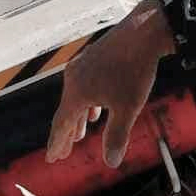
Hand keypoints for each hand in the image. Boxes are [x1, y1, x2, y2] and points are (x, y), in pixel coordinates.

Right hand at [46, 1, 174, 167]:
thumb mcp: (128, 108)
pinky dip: (87, 103)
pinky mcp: (92, 59)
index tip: (52, 158)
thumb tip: (111, 163)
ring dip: (77, 119)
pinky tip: (96, 110)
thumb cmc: (135, 71)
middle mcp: (73, 79)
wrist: (143, 32)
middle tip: (61, 154)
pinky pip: (84, 87)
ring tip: (79, 136)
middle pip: (66, 112)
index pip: (62, 124)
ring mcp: (81, 66)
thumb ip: (117, 135)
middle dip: (65, 135)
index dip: (58, 143)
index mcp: (77, 93)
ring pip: (75, 99)